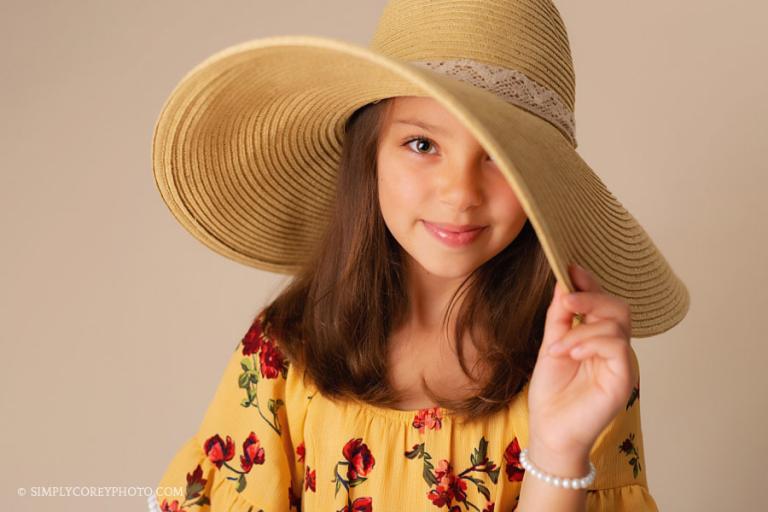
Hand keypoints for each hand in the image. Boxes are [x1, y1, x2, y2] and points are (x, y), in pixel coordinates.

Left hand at [527, 263, 637, 460]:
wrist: (549, 429)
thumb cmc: (551, 392)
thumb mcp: (551, 344)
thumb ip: (560, 316)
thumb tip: (564, 282)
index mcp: (598, 338)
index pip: (604, 302)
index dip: (590, 283)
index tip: (571, 267)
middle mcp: (614, 348)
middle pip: (618, 307)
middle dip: (592, 296)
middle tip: (568, 300)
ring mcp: (621, 363)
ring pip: (617, 323)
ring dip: (582, 328)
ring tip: (559, 346)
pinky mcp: (624, 379)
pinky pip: (616, 346)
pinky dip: (591, 342)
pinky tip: (571, 353)